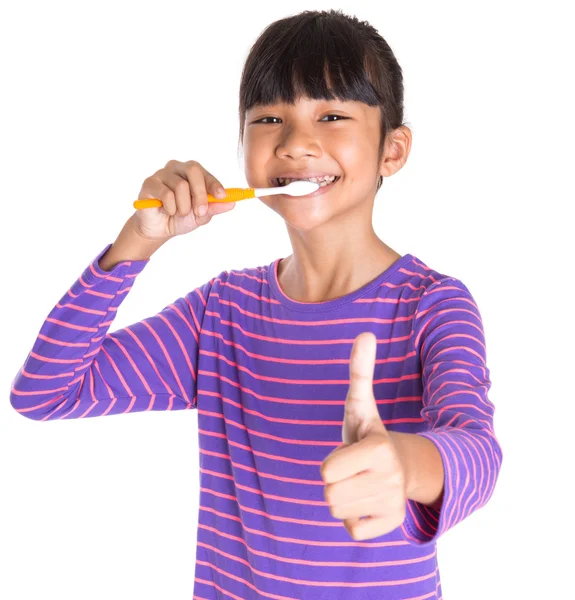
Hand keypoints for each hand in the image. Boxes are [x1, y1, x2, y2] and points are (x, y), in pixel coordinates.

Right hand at [133, 159, 235, 240]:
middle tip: (200, 211)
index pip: (205, 173)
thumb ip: (215, 207)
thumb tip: (232, 202)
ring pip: (180, 185)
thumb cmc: (181, 218)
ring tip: (178, 213)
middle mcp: (176, 169)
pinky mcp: (149, 183)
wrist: (159, 230)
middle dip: (200, 193)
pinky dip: (171, 208)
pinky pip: (166, 194)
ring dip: (183, 206)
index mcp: (191, 174)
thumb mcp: (201, 216)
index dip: (214, 184)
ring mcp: (161, 174)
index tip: (222, 196)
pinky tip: (167, 211)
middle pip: (193, 170)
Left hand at [320, 332, 406, 540]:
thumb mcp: (361, 404)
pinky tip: (369, 501)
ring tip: (361, 482)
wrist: (403, 465)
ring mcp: (393, 503)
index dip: (332, 461)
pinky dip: (355, 519)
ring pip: (338, 512)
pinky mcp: (393, 524)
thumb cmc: (371, 433)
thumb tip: (365, 333)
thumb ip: (360, 372)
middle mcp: (389, 478)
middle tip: (354, 470)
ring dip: (344, 497)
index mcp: (379, 449)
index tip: (350, 454)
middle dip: (336, 481)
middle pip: (329, 494)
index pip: (325, 472)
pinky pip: (353, 531)